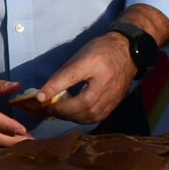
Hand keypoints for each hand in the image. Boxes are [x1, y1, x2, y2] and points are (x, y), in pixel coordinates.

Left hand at [24, 33, 138, 125]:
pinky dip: (83, 119)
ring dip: (72, 117)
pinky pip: (97, 117)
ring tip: (60, 113)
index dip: (54, 88)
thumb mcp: (80, 55)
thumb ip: (64, 73)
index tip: (40, 97)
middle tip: (49, 109)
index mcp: (94, 63)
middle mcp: (105, 81)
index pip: (71, 76)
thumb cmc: (100, 51)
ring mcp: (113, 94)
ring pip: (91, 114)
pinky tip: (74, 115)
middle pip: (83, 103)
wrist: (128, 52)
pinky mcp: (116, 103)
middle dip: (63, 110)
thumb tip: (47, 91)